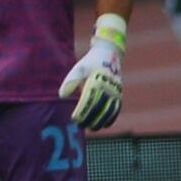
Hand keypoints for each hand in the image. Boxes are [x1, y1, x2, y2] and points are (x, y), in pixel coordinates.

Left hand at [59, 15, 128, 133]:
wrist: (109, 53)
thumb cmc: (90, 62)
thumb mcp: (79, 67)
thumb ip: (70, 81)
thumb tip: (61, 96)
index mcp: (96, 81)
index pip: (88, 101)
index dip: (81, 111)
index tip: (74, 118)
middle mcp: (107, 87)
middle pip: (99, 108)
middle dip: (89, 119)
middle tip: (80, 126)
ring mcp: (115, 91)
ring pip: (109, 111)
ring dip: (100, 121)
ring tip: (91, 128)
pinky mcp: (119, 93)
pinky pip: (117, 108)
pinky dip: (111, 118)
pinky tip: (104, 125)